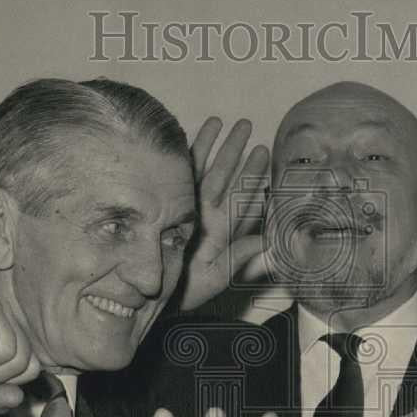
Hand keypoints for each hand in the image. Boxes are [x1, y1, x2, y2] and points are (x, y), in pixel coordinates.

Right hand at [179, 117, 270, 310]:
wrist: (150, 296)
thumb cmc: (186, 292)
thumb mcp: (217, 277)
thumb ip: (239, 256)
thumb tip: (267, 239)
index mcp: (219, 231)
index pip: (240, 198)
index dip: (252, 177)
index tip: (262, 154)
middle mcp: (203, 215)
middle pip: (223, 177)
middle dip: (234, 152)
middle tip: (247, 126)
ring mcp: (184, 208)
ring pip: (200, 171)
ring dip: (211, 147)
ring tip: (221, 121)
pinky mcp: (165, 205)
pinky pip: (176, 178)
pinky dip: (183, 156)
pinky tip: (190, 135)